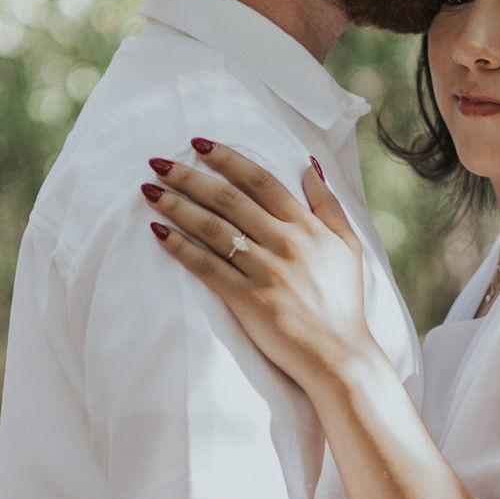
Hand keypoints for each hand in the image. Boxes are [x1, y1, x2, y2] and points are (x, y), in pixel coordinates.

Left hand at [142, 138, 377, 388]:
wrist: (338, 354)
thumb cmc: (343, 301)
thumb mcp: (348, 245)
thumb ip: (328, 204)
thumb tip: (311, 166)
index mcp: (307, 227)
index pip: (261, 181)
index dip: (228, 159)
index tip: (200, 144)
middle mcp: (284, 243)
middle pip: (229, 199)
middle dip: (190, 176)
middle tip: (159, 161)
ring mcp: (265, 271)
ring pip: (213, 229)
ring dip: (177, 206)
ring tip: (150, 191)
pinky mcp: (247, 300)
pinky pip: (207, 267)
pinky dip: (181, 247)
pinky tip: (159, 232)